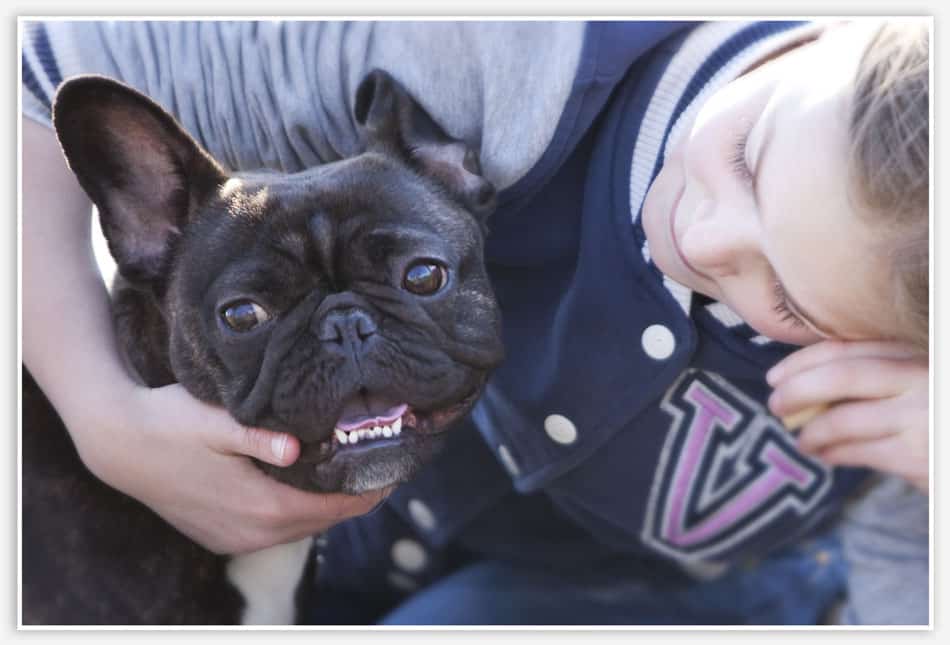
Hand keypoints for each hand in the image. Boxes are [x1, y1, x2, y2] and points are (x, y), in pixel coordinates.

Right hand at [70, 381, 391, 554]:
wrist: (117, 444)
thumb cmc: (169, 423)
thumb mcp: (215, 420)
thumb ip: (258, 436)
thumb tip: (296, 447)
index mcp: (260, 506)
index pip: (336, 508)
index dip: (370, 489)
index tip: (397, 466)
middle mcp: (252, 533)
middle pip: (325, 521)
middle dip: (357, 495)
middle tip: (383, 463)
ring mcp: (236, 539)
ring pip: (302, 527)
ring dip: (329, 504)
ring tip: (353, 471)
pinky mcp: (222, 536)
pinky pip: (277, 529)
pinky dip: (301, 511)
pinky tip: (309, 485)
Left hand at [766, 340, 927, 492]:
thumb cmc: (937, 414)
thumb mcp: (914, 382)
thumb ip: (876, 375)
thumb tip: (806, 384)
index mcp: (915, 352)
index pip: (846, 349)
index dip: (802, 362)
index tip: (775, 376)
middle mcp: (920, 377)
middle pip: (839, 376)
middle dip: (796, 391)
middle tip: (775, 406)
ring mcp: (920, 416)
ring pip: (843, 419)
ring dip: (811, 431)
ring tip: (801, 439)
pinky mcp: (917, 455)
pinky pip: (857, 451)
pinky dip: (831, 453)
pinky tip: (823, 455)